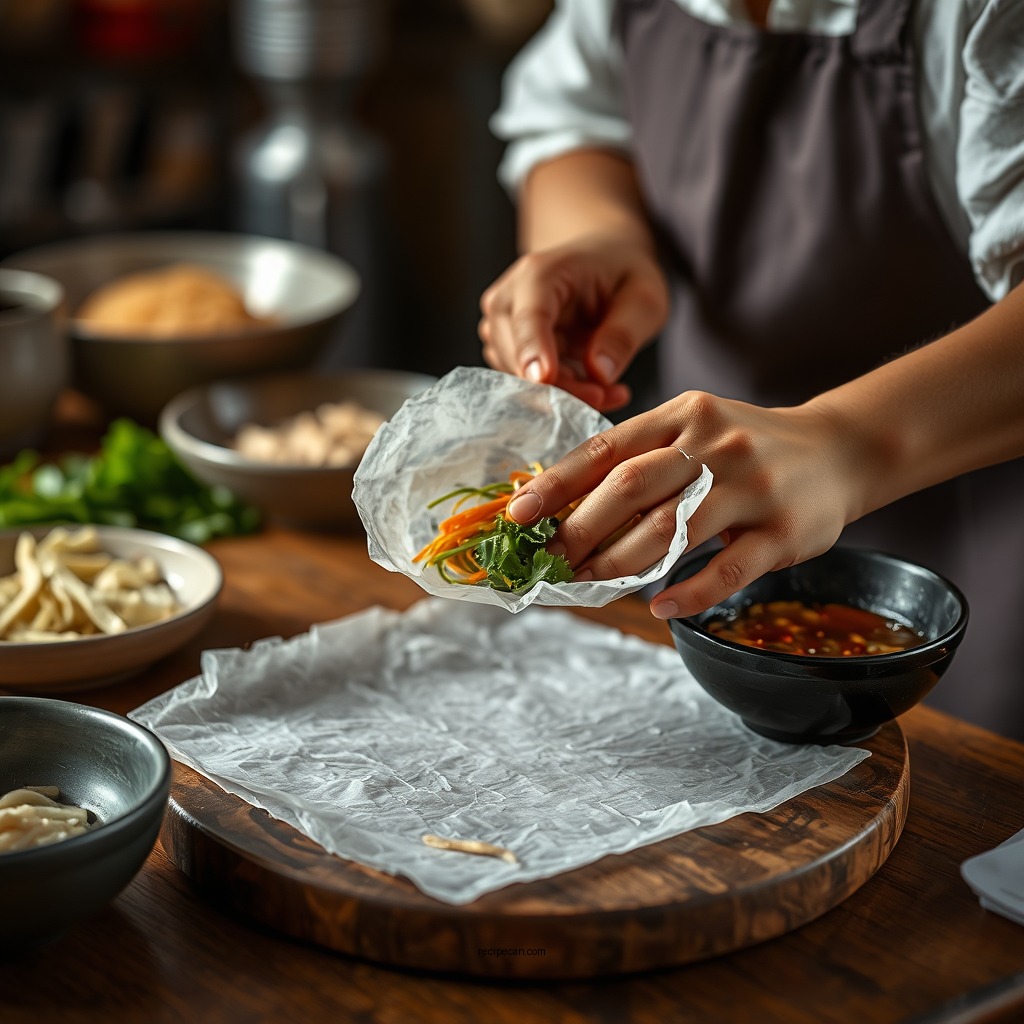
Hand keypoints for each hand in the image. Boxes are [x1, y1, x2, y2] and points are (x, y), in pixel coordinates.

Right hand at [478, 232, 668, 412]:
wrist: (602, 263)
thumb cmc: (622, 274)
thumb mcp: (644, 298)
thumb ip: (623, 335)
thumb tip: (599, 374)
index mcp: (541, 274)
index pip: (529, 318)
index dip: (534, 351)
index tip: (546, 379)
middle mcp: (508, 299)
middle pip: (521, 357)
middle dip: (565, 386)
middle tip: (612, 393)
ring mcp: (500, 326)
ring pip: (521, 378)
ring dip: (567, 393)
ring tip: (610, 388)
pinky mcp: (504, 349)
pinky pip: (526, 385)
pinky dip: (562, 392)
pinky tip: (593, 385)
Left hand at [504, 391, 867, 617]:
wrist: (840, 450)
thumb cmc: (749, 445)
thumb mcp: (696, 428)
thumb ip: (643, 455)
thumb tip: (567, 501)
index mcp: (685, 415)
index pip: (608, 448)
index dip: (559, 482)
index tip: (519, 512)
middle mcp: (716, 444)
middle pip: (630, 487)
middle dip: (580, 528)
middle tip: (550, 559)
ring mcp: (752, 487)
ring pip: (671, 530)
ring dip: (620, 563)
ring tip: (588, 583)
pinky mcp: (783, 532)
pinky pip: (727, 569)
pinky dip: (687, 592)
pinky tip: (658, 606)